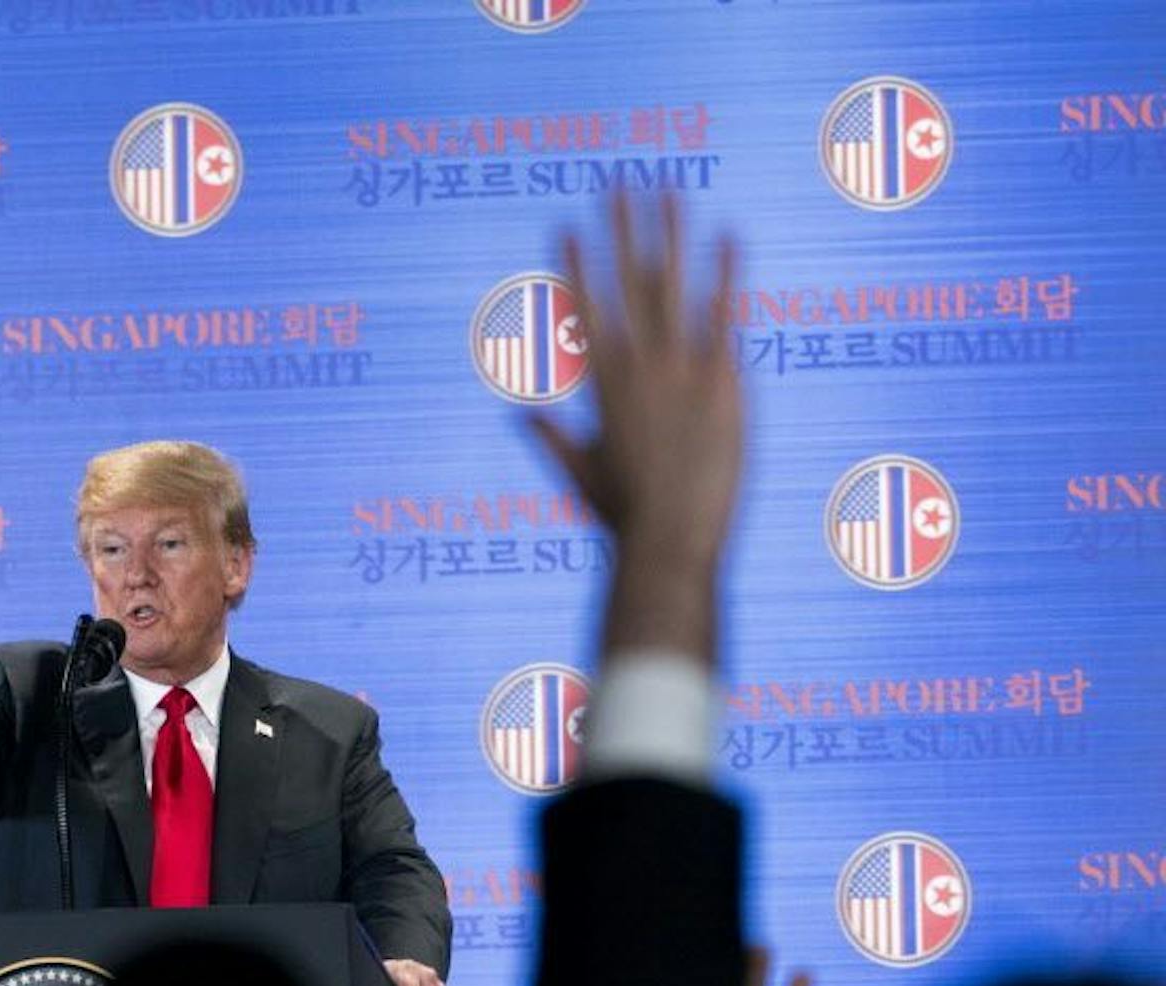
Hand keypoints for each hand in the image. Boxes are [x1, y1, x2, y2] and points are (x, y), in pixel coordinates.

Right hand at [528, 194, 741, 661]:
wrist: (671, 542)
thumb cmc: (623, 517)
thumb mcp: (580, 473)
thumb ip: (549, 436)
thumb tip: (518, 416)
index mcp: (600, 384)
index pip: (582, 309)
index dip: (573, 264)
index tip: (564, 224)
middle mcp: (637, 366)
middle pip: (626, 281)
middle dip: (619, 227)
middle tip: (615, 181)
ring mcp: (681, 370)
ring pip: (673, 285)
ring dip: (669, 233)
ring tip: (668, 189)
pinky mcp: (722, 382)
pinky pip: (725, 316)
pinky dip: (728, 274)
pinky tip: (729, 235)